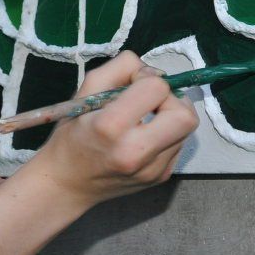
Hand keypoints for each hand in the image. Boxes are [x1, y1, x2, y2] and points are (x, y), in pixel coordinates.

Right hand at [24, 51, 198, 210]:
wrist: (68, 184)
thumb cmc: (72, 135)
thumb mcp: (84, 92)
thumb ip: (119, 69)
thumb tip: (153, 72)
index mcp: (111, 127)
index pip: (156, 88)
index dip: (147, 77)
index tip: (132, 83)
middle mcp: (136, 153)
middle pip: (185, 115)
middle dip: (172, 98)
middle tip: (151, 99)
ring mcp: (152, 170)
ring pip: (187, 128)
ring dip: (170, 114)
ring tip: (146, 116)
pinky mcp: (161, 177)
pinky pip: (178, 143)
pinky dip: (167, 132)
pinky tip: (145, 135)